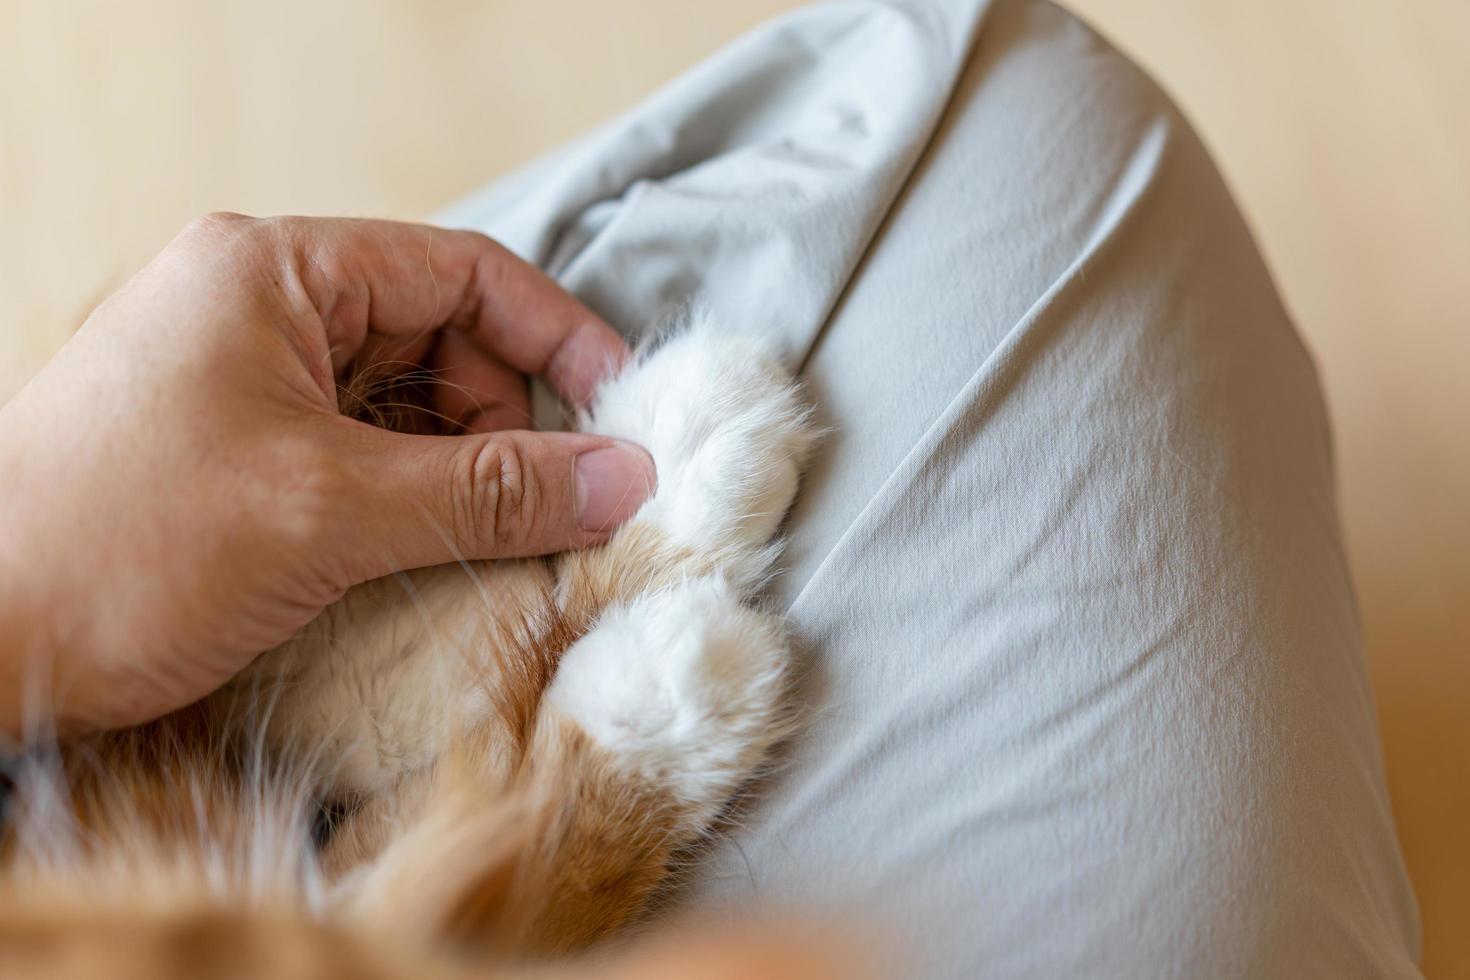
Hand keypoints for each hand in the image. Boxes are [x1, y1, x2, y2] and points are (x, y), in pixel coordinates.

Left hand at [0, 214, 654, 734]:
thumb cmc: (121, 550)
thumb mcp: (328, 511)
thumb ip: (489, 491)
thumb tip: (626, 479)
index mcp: (273, 273)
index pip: (461, 274)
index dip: (556, 336)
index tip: (623, 409)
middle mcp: (260, 313)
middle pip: (440, 343)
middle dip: (507, 423)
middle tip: (554, 507)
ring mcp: (245, 386)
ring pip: (406, 409)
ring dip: (465, 472)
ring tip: (497, 544)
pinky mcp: (238, 457)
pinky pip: (363, 459)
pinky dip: (415, 502)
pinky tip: (438, 556)